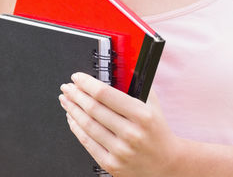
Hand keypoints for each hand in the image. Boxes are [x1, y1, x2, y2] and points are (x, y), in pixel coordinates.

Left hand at [59, 72, 180, 176]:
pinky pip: (87, 143)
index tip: (77, 77)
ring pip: (87, 125)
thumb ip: (137, 84)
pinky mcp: (112, 165)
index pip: (105, 94)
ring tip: (66, 100)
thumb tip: (119, 67)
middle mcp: (131, 133)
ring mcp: (121, 151)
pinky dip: (76, 128)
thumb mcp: (152, 104)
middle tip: (67, 87)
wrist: (167, 164)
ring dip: (72, 110)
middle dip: (75, 95)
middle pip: (93, 108)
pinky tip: (72, 118)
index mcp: (142, 115)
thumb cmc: (157, 131)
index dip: (86, 83)